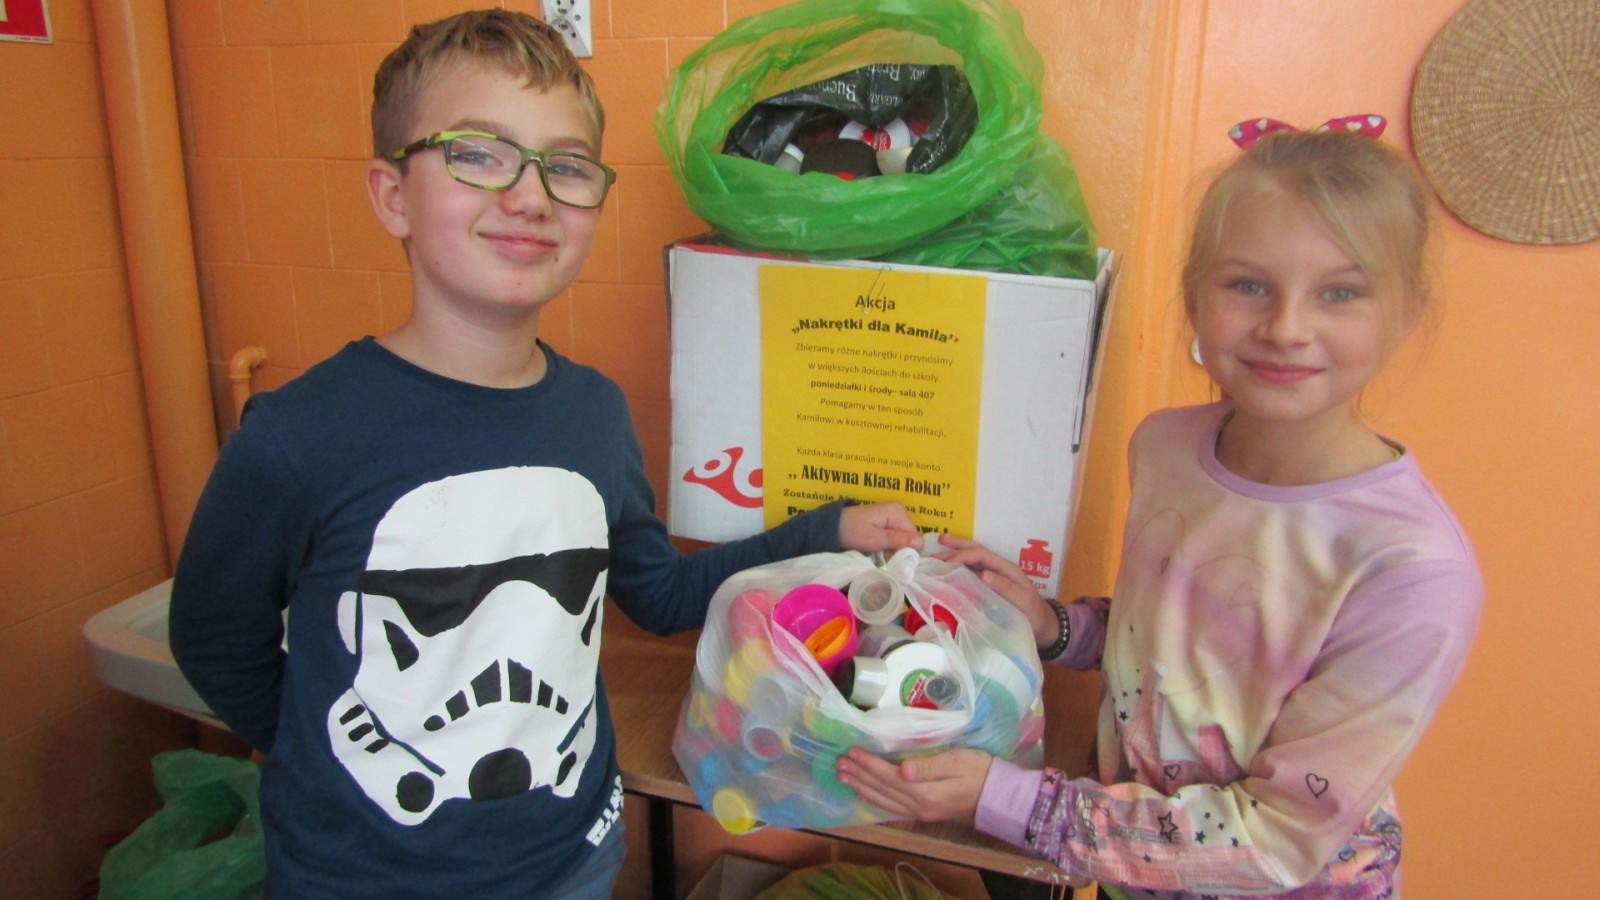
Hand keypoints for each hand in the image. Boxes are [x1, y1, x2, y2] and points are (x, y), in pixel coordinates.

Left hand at [835, 746, 992, 822]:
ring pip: (884, 800)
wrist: (998, 797)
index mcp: (925, 792)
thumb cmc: (980, 771)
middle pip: (882, 790)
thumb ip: (929, 766)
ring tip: (844, 776)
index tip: (851, 752)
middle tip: (838, 762)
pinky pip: (892, 808)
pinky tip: (865, 793)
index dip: (869, 764)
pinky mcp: (924, 813)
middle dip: (859, 775)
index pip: (888, 777)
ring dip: (862, 788)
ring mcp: (921, 813)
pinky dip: (875, 799)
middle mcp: (919, 806)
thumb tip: (902, 769)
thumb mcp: (957, 761)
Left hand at [839, 502, 923, 554]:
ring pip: (904, 540)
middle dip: (898, 550)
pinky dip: (889, 546)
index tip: (889, 558)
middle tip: (880, 555)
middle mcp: (900, 511)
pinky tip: (878, 548)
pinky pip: (896, 538)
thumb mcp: (874, 539)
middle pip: (910, 539)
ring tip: (877, 552)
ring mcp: (895, 515)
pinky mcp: (889, 522)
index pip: (915, 538)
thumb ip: (897, 540)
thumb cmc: (852, 532)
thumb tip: (922, 543)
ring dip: (893, 549)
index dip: (905, 551)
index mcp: (898, 512)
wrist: (833, 526)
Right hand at [932, 535, 1057, 648]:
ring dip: (954, 555)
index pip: (981, 555)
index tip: (945, 563)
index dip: (963, 555)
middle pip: (975, 551)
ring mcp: (994, 577)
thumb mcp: (1023, 602)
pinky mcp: (989, 587)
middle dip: (955, 548)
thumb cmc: (1034, 615)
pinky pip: (971, 573)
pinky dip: (957, 569)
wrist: (1043, 627)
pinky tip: (946, 571)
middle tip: (935, 550)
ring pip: (972, 560)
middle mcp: (999, 569)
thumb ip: (1005, 588)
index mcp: (1006, 569)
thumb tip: (982, 573)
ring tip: (936, 553)